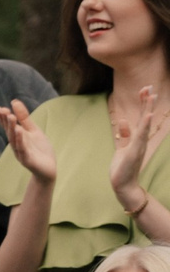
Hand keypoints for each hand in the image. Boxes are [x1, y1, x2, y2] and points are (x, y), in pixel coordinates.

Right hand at [0, 99, 56, 184]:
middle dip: (5, 121)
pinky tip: (19, 131)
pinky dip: (20, 140)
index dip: (3, 117)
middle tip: (2, 110)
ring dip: (11, 128)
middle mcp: (16, 144)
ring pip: (14, 139)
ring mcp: (20, 152)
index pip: (8, 126)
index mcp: (17, 137)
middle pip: (9, 131)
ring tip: (11, 116)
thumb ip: (24, 118)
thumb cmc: (39, 149)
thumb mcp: (33, 130)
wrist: (47, 168)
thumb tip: (14, 102)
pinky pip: (23, 148)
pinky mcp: (27, 159)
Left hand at [108, 86, 166, 213]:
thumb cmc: (123, 167)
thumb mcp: (121, 147)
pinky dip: (144, 125)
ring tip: (151, 95)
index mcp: (137, 138)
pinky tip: (148, 115)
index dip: (142, 103)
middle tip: (149, 86)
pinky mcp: (134, 151)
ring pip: (145, 124)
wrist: (123, 185)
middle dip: (146, 102)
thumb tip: (122, 121)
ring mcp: (139, 145)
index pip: (141, 117)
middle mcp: (140, 139)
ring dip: (147, 109)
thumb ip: (124, 135)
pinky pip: (140, 136)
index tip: (144, 89)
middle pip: (144, 117)